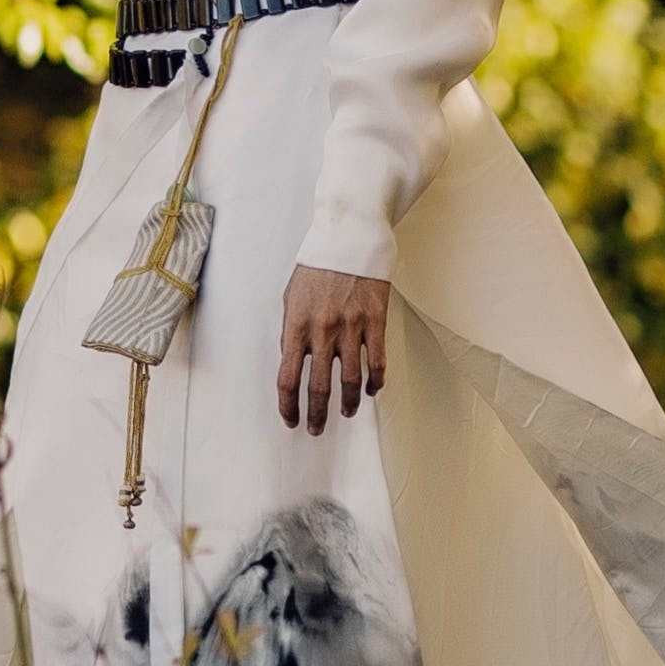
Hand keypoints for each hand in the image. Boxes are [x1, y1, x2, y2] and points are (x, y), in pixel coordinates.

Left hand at [279, 264, 390, 429]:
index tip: (291, 420)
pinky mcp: (375, 320)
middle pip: (319, 387)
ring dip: (349, 404)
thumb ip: (290, 329)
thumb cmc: (317, 265)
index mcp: (296, 324)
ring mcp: (351, 327)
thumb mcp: (291, 295)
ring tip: (348, 412)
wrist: (348, 236)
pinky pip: (377, 362)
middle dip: (317, 415)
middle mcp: (322, 330)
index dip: (288, 406)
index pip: (287, 378)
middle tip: (317, 429)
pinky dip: (375, 382)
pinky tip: (372, 390)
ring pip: (351, 381)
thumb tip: (290, 359)